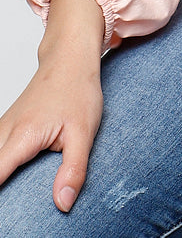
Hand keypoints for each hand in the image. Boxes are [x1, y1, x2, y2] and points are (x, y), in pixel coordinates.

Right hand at [0, 0, 104, 211]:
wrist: (70, 58)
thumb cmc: (78, 89)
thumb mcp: (85, 132)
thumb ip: (73, 169)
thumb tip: (63, 203)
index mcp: (22, 137)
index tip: (4, 213)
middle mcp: (5, 132)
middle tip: (14, 207)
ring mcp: (2, 127)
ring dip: (2, 173)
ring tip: (13, 192)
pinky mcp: (6, 125)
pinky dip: (2, 163)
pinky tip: (12, 172)